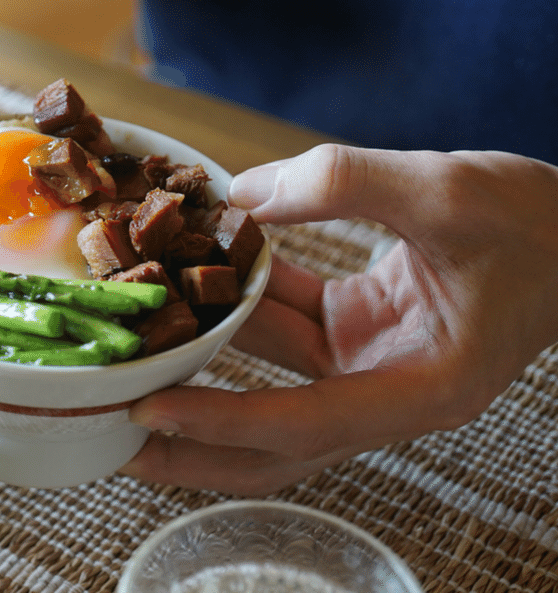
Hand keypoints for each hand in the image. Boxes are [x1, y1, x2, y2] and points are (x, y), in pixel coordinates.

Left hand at [120, 144, 557, 494]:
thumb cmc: (539, 224)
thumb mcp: (448, 190)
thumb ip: (345, 184)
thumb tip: (243, 195)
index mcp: (422, 388)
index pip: (304, 423)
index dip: (224, 421)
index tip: (151, 413)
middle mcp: (387, 389)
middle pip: (273, 439)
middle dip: (194, 443)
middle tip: (113, 433)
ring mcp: (368, 361)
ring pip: (269, 381)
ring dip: (203, 369)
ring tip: (129, 360)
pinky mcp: (356, 328)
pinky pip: (283, 324)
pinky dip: (238, 304)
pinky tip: (188, 277)